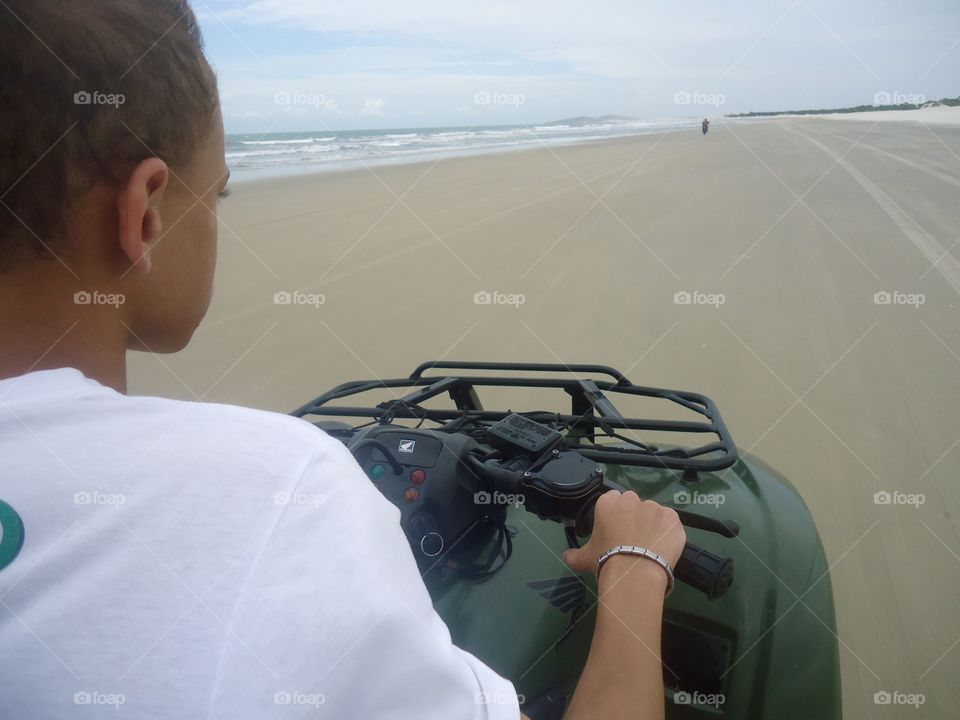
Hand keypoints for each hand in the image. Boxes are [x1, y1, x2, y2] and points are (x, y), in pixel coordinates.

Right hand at [563, 490, 685, 575]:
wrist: (635, 573)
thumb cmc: (606, 561)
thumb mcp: (584, 558)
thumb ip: (573, 555)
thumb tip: (566, 556)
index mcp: (608, 503)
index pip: (612, 500)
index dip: (615, 515)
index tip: (616, 530)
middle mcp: (631, 499)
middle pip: (633, 503)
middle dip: (634, 516)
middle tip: (632, 538)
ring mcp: (654, 507)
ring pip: (653, 513)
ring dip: (651, 524)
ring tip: (649, 546)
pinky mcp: (672, 518)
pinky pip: (670, 522)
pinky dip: (668, 532)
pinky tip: (663, 547)